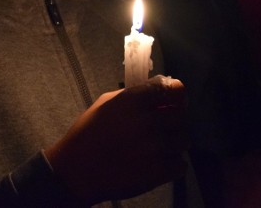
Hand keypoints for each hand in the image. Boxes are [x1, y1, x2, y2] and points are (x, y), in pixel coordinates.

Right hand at [45, 75, 188, 202]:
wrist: (77, 170)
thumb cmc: (87, 133)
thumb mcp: (105, 104)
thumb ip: (132, 95)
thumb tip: (156, 91)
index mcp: (133, 101)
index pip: (170, 89)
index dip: (175, 93)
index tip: (174, 98)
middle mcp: (148, 120)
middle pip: (181, 115)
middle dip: (174, 119)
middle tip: (165, 126)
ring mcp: (155, 147)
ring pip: (183, 140)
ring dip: (174, 142)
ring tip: (159, 147)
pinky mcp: (159, 171)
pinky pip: (180, 165)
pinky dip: (173, 164)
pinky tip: (159, 163)